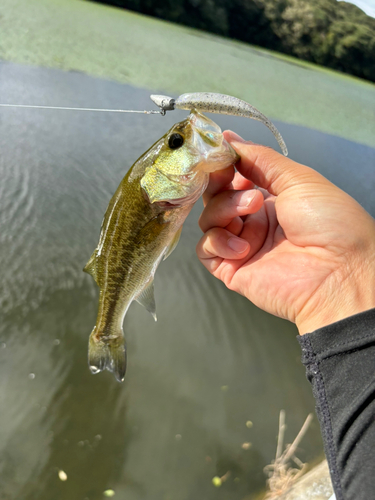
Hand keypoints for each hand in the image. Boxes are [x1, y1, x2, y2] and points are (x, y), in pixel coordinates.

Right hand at [196, 131, 374, 333]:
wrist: (340, 272)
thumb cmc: (330, 222)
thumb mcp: (298, 179)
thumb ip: (260, 159)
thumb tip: (229, 138)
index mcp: (271, 199)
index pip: (234, 178)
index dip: (224, 165)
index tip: (220, 154)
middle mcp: (254, 221)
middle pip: (216, 195)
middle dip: (220, 183)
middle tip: (231, 178)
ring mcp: (242, 245)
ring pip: (208, 218)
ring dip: (225, 208)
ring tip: (252, 209)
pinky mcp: (232, 269)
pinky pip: (206, 249)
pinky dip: (218, 241)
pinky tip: (243, 246)